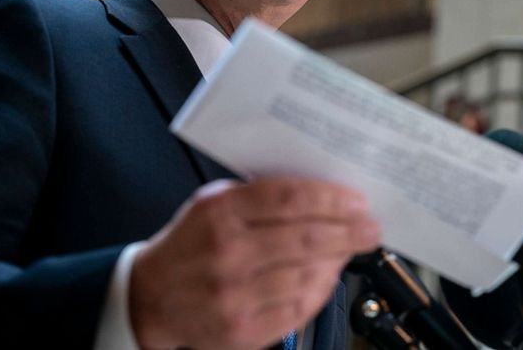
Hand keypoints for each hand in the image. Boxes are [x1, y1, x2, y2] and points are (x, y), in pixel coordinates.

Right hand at [129, 177, 380, 349]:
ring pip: (308, 275)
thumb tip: (320, 192)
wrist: (151, 299)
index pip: (289, 198)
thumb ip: (258, 194)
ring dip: (339, 260)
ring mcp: (236, 296)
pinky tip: (328, 276)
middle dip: (349, 231)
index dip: (331, 198)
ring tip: (352, 248)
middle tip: (371, 227)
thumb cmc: (189, 244)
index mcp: (220, 212)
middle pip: (307, 238)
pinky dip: (320, 290)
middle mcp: (228, 253)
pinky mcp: (243, 330)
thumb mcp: (212, 202)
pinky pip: (299, 309)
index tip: (357, 199)